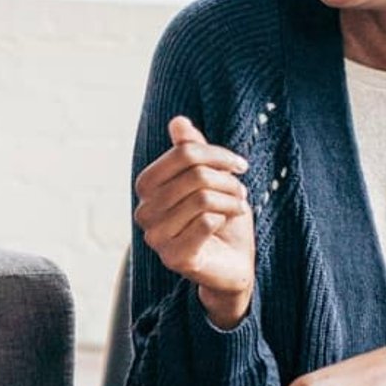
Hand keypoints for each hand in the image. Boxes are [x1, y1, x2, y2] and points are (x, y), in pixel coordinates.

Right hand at [133, 116, 253, 327]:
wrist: (232, 264)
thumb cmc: (220, 219)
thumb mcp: (210, 179)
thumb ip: (192, 151)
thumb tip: (178, 121)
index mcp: (147, 187)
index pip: (183, 152)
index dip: (216, 153)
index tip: (239, 165)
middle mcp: (143, 211)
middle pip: (196, 175)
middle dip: (227, 180)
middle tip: (241, 191)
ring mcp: (155, 237)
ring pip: (202, 198)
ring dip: (231, 200)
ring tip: (239, 206)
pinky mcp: (174, 257)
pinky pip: (206, 222)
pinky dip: (225, 218)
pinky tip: (228, 224)